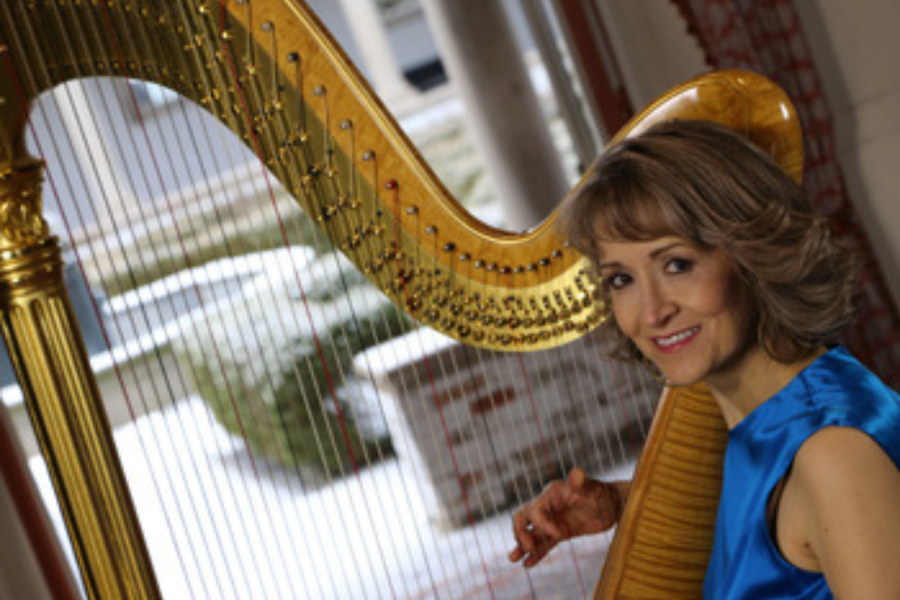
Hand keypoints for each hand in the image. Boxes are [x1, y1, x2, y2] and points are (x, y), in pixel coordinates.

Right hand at [508, 467, 627, 567]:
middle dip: (521, 533)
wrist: (615, 506)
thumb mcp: (592, 489)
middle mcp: (548, 507)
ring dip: (522, 546)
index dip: (543, 524)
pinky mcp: (561, 533)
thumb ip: (581, 483)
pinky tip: (528, 564)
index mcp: (550, 495)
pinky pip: (544, 544)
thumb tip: (577, 473)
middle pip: (523, 519)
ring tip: (513, 559)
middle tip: (526, 547)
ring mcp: (553, 521)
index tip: (560, 535)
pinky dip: (537, 554)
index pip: (535, 510)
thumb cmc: (603, 493)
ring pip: (531, 534)